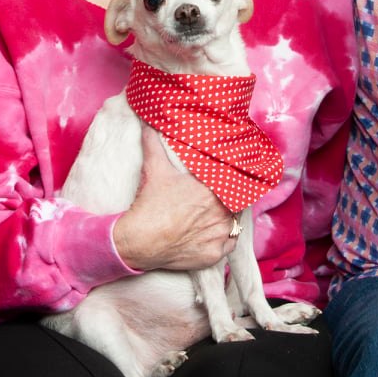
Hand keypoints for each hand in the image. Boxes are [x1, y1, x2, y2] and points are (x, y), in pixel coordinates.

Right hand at [111, 130, 237, 271]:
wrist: (140, 240)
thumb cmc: (150, 204)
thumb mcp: (154, 168)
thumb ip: (154, 142)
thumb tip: (148, 122)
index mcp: (213, 189)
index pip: (236, 182)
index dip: (234, 181)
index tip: (228, 180)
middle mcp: (222, 212)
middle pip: (237, 202)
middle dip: (230, 199)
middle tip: (220, 197)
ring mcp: (220, 235)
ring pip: (235, 223)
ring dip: (229, 218)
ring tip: (218, 214)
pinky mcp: (215, 254)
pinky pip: (230, 245)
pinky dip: (224, 240)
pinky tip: (215, 233)